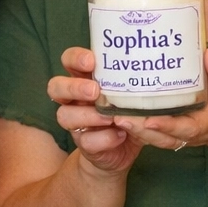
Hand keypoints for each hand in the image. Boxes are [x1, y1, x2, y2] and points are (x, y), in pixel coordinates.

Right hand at [49, 46, 141, 175]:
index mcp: (84, 79)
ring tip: (110, 118)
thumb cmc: (127, 111)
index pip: (68, 60)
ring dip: (88, 115)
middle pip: (55, 86)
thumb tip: (152, 67)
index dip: (75, 58)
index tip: (91, 61)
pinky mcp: (83, 144)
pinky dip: (105, 138)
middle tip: (94, 90)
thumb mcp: (131, 94)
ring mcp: (76, 123)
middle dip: (74, 87)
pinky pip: (86, 141)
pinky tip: (120, 135)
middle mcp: (74, 99)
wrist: (124, 148)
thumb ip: (133, 82)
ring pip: (64, 115)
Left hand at [112, 48, 207, 155]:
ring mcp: (181, 134)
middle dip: (142, 130)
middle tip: (119, 117)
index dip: (169, 126)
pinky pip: (153, 134)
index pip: (189, 127)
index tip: (150, 120)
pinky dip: (136, 128)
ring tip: (113, 116)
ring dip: (135, 131)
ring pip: (156, 138)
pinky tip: (118, 114)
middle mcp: (193, 131)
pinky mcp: (172, 131)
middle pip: (165, 137)